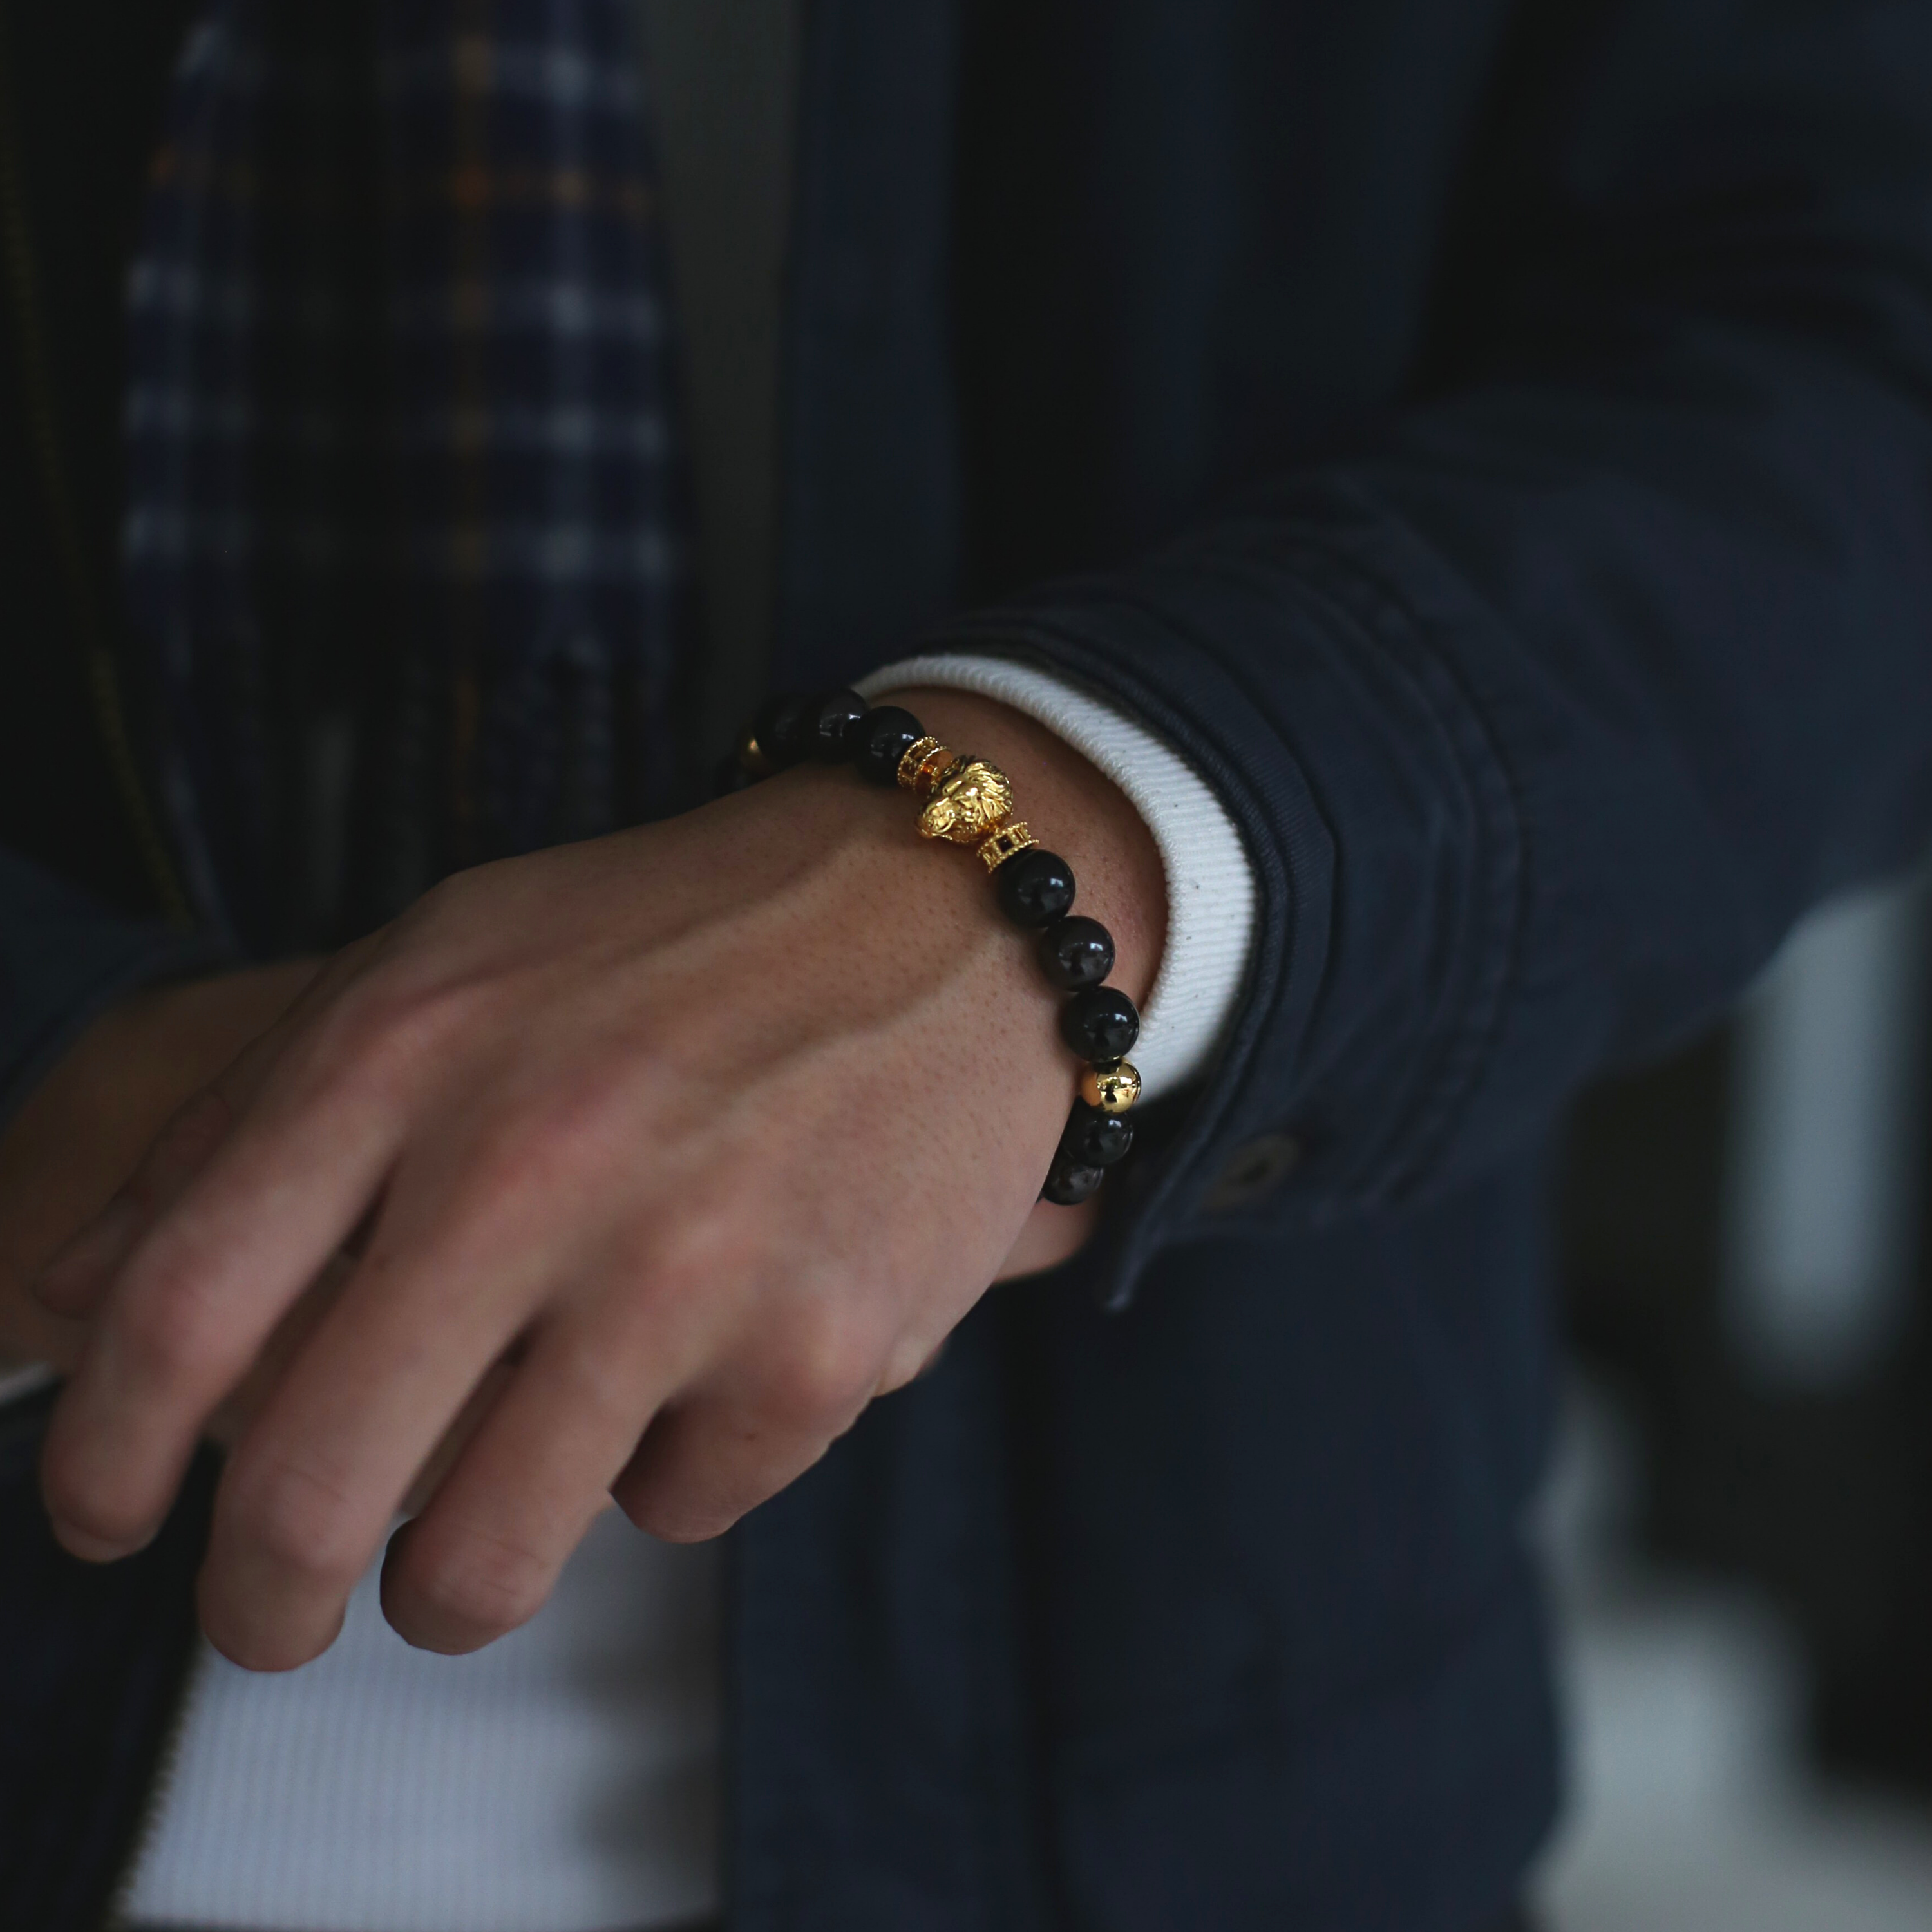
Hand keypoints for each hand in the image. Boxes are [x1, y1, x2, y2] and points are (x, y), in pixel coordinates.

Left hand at [34, 691, 1163, 1669]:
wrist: (939, 904)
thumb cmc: (674, 939)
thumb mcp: (441, 963)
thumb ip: (246, 1115)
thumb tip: (72, 1294)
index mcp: (409, 1050)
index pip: (177, 1306)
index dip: (98, 1454)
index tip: (100, 1523)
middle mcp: (531, 1161)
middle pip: (306, 1490)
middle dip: (259, 1606)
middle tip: (273, 1619)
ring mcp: (684, 1267)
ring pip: (481, 1565)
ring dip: (452, 1588)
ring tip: (484, 1533)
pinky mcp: (816, 1352)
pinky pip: (679, 1510)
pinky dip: (668, 1467)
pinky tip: (708, 1362)